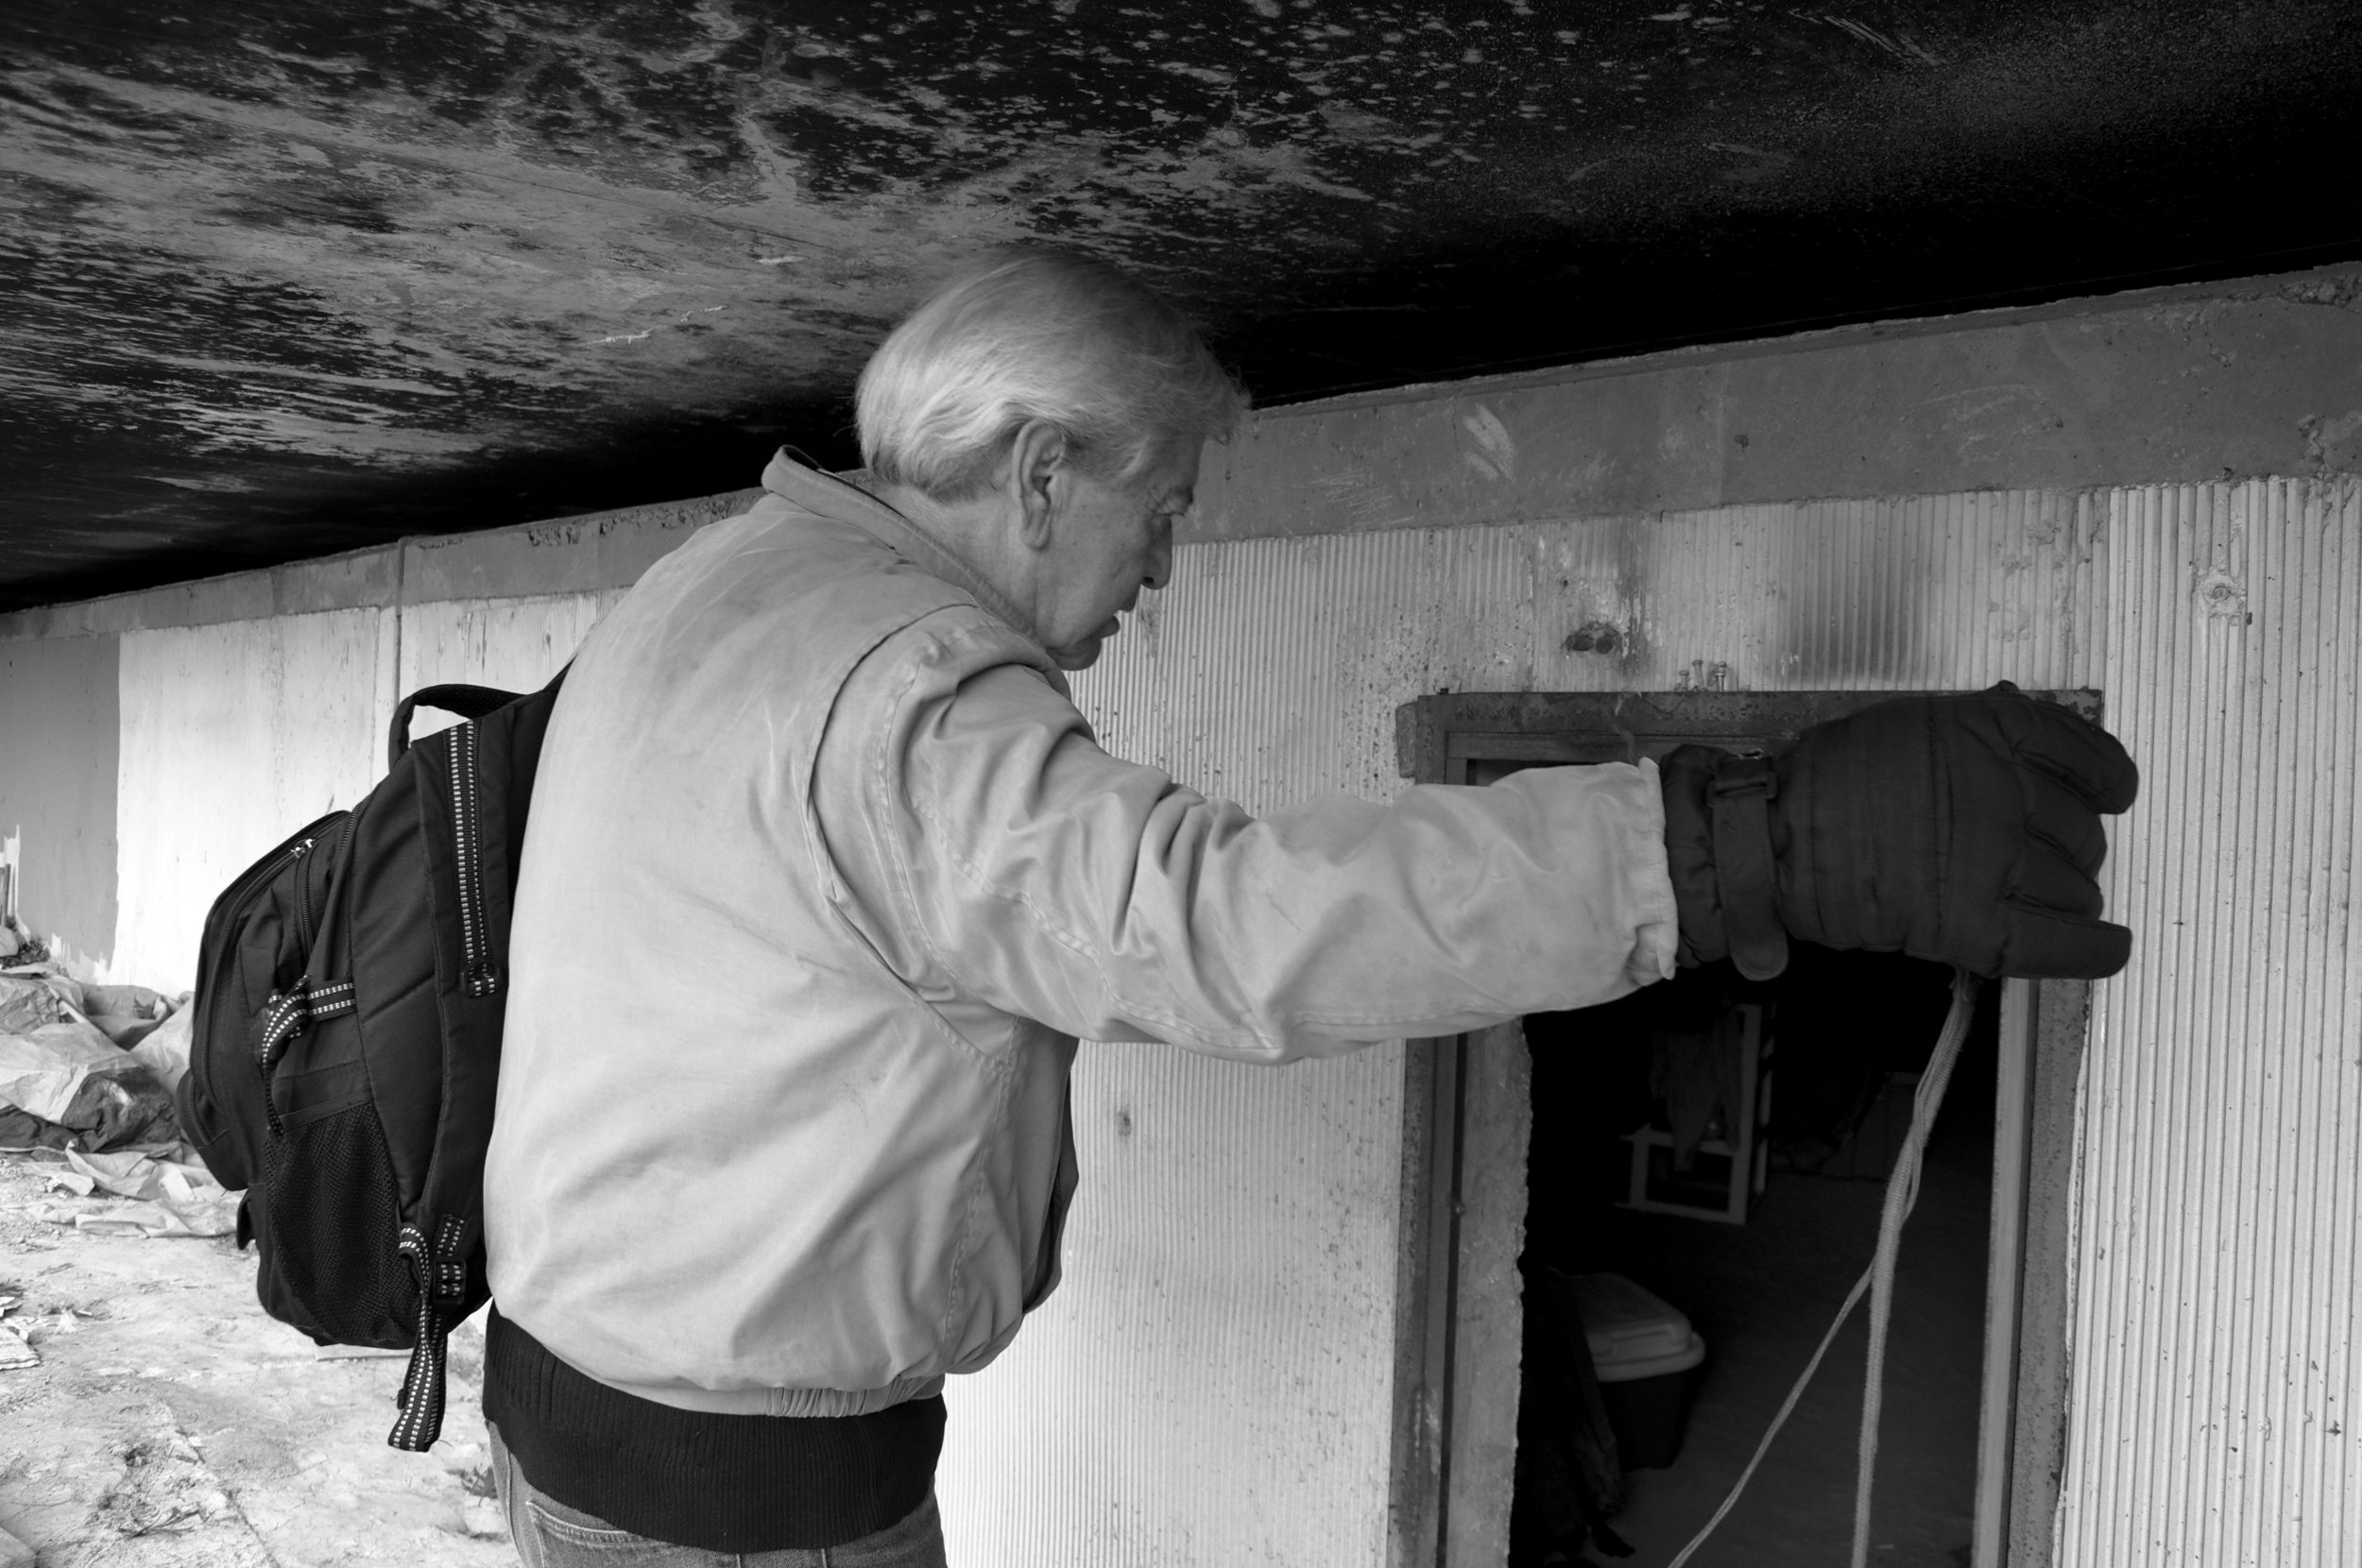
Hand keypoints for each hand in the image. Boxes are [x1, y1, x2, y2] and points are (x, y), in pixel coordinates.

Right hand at [1659, 685, 2138, 979]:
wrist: (1766, 837)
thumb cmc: (1824, 781)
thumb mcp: (1910, 725)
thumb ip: (1974, 736)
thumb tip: (2023, 742)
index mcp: (1990, 731)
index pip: (2088, 753)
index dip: (2106, 779)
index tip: (2109, 792)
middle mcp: (2006, 790)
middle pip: (2083, 828)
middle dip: (2065, 843)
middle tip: (2025, 852)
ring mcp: (1996, 859)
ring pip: (2078, 885)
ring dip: (2064, 893)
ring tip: (2029, 896)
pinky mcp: (1977, 924)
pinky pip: (2068, 944)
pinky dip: (2096, 949)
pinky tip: (2103, 946)